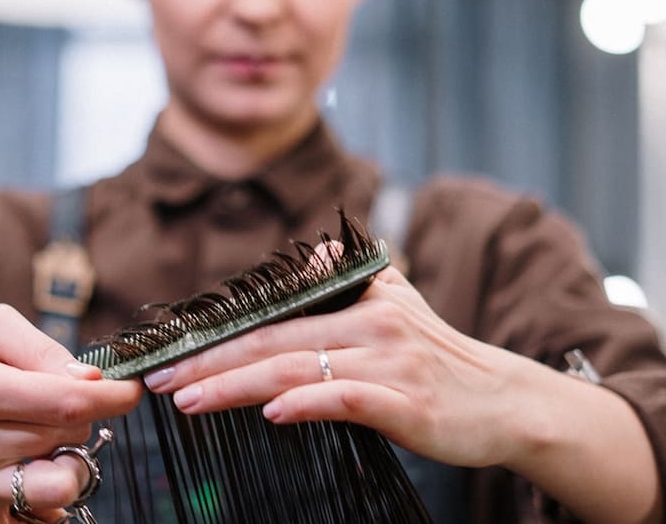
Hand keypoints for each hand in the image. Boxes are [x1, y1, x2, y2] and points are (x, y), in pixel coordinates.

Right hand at [0, 304, 141, 521]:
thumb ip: (42, 348)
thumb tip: (89, 379)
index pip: (66, 405)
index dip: (114, 399)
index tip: (132, 390)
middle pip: (66, 441)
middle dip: (81, 419)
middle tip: (62, 401)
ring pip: (57, 486)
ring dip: (69, 460)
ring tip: (48, 437)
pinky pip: (34, 517)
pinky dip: (46, 495)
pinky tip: (31, 465)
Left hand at [143, 266, 527, 468]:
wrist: (506, 400)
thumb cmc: (440, 356)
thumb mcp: (398, 301)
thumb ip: (349, 277)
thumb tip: (307, 254)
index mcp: (359, 300)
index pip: (273, 317)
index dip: (218, 335)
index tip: (170, 353)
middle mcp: (371, 323)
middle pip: (273, 341)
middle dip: (209, 361)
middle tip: (161, 378)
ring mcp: (390, 363)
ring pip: (297, 368)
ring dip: (237, 384)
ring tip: (190, 400)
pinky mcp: (409, 403)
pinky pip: (348, 398)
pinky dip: (308, 403)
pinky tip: (272, 412)